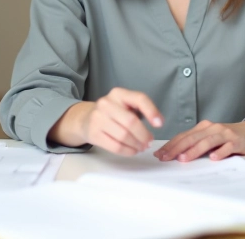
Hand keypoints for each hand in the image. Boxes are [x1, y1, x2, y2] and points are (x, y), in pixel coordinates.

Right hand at [48, 87, 162, 155]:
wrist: (85, 119)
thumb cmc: (113, 113)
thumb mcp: (124, 105)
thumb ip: (140, 110)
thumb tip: (157, 123)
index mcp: (118, 93)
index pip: (139, 98)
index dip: (151, 111)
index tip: (160, 124)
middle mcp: (106, 103)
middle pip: (131, 122)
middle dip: (144, 135)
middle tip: (149, 142)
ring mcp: (98, 118)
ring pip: (124, 136)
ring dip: (137, 145)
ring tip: (142, 147)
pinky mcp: (93, 134)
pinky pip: (116, 146)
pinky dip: (128, 151)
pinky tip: (133, 151)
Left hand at [154, 118, 244, 161]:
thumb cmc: (230, 137)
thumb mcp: (212, 139)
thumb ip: (197, 144)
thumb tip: (177, 155)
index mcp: (204, 128)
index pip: (183, 136)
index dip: (170, 145)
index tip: (159, 154)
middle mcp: (212, 128)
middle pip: (192, 138)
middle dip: (177, 148)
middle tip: (165, 158)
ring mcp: (225, 134)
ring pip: (207, 141)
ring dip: (194, 150)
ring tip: (184, 159)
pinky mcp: (237, 141)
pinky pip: (227, 147)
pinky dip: (220, 152)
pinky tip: (213, 158)